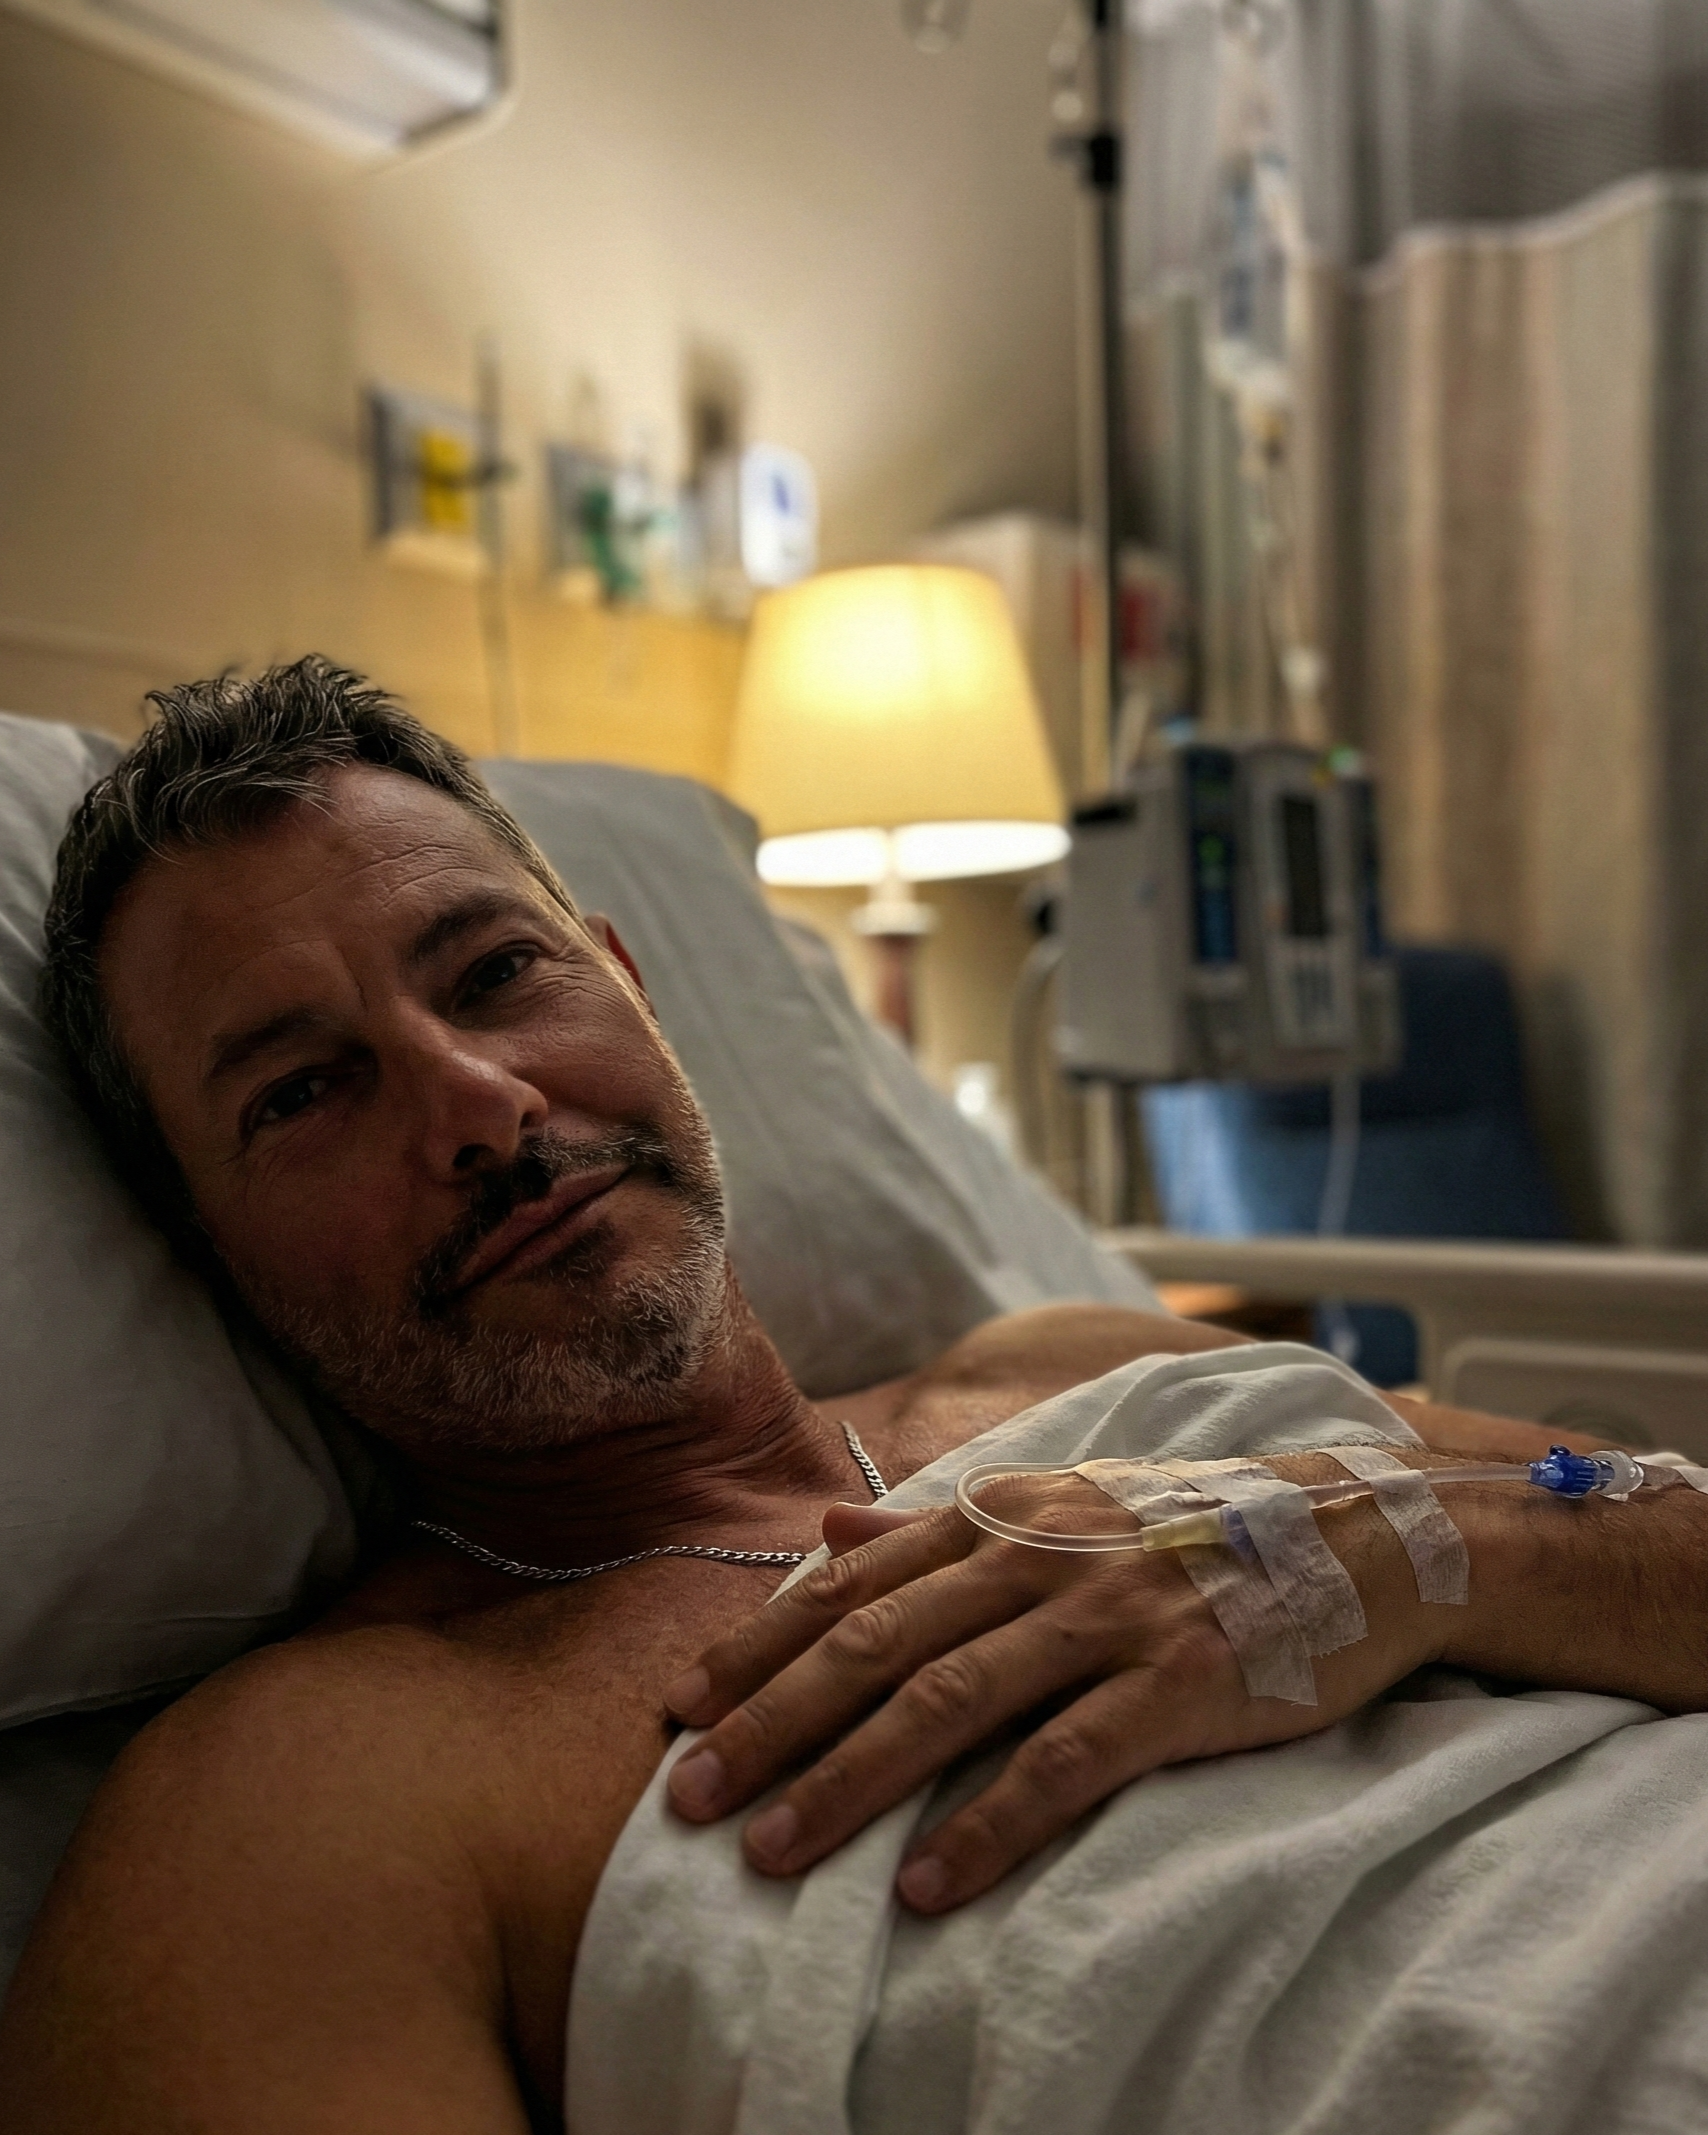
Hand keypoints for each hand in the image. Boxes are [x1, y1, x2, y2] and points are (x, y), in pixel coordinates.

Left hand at [662, 1465, 1436, 1913]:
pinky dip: (987, 1825)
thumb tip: (829, 1527)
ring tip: (770, 1850)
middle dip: (769, 1720)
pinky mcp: (1177, 1687)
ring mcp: (1108, 1619)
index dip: (760, 1643)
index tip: (680, 1703)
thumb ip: (938, 1521)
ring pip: (948, 1702)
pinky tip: (926, 1885)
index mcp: (1004, 1512)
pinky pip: (1062, 1764)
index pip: (855, 1582)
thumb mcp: (1060, 1500)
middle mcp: (1040, 1557)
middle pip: (877, 1644)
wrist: (1361, 1534)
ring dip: (848, 1780)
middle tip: (688, 1793)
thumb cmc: (1190, 1527)